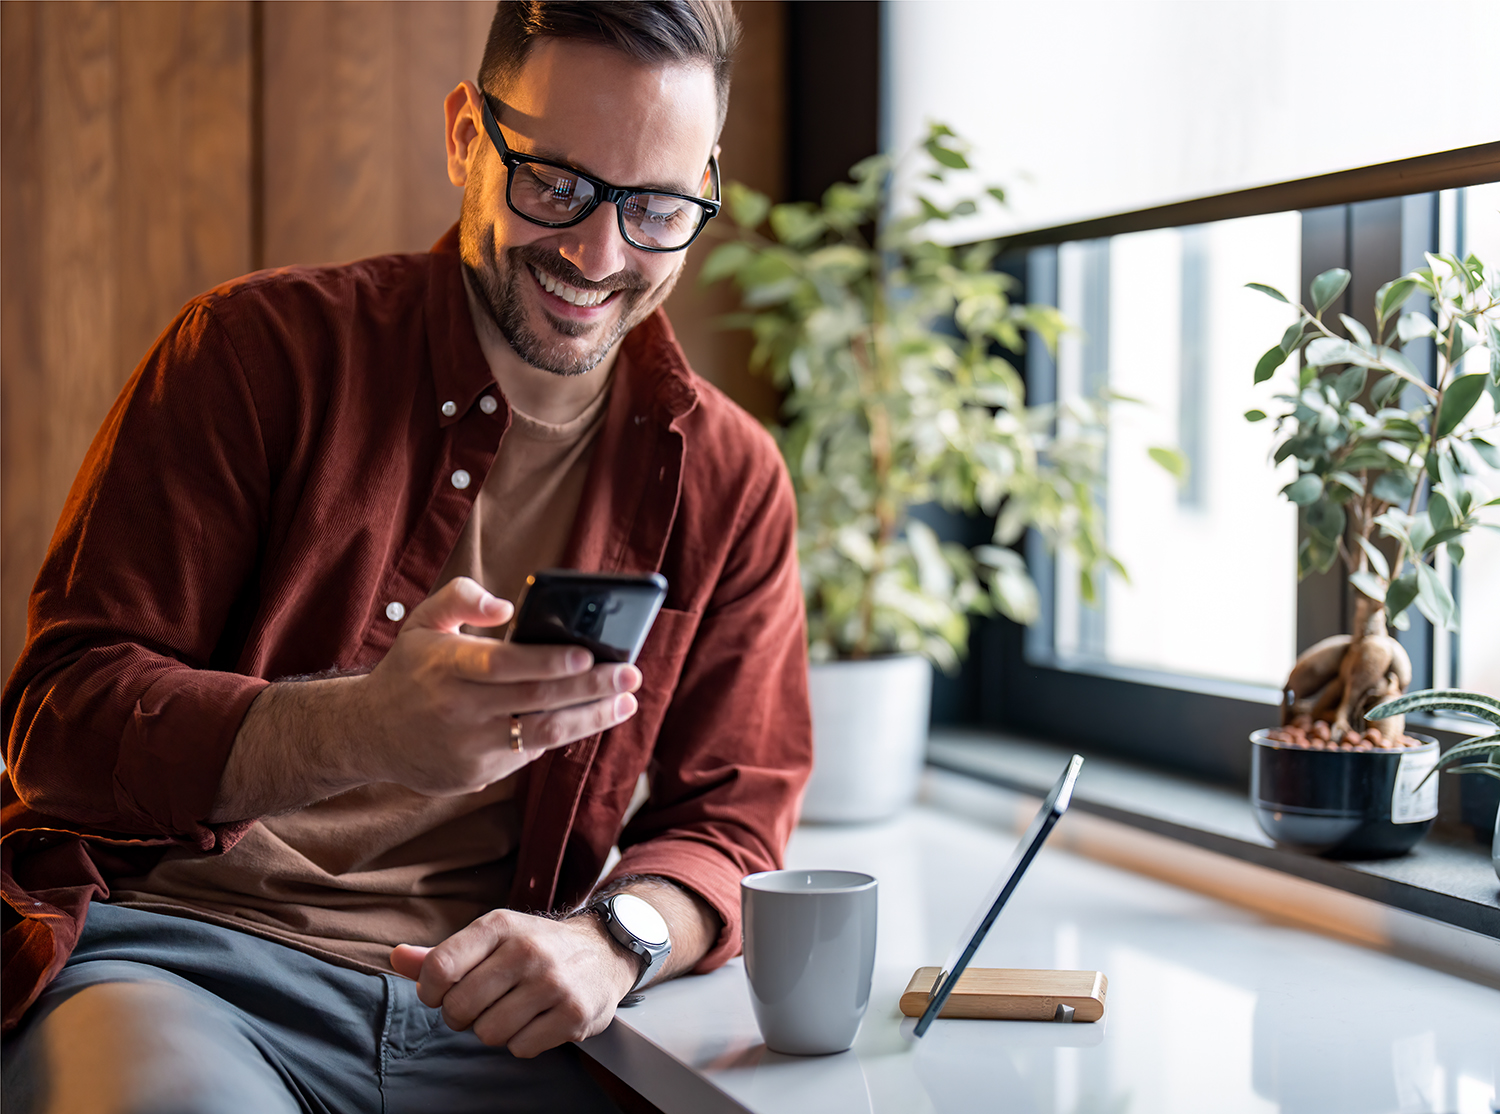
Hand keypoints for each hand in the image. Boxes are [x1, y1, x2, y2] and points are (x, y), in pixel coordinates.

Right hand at [354, 577, 641, 794]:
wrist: (369, 734)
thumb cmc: (410, 670)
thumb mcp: (422, 622)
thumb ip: (460, 598)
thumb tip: (506, 605)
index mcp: (446, 666)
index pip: (503, 664)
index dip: (547, 662)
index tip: (587, 655)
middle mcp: (458, 709)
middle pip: (535, 701)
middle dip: (590, 689)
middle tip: (630, 674)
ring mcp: (468, 747)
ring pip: (541, 734)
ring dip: (590, 718)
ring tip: (626, 702)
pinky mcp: (477, 774)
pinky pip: (529, 755)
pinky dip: (562, 735)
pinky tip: (591, 717)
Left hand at [389, 910, 638, 1056]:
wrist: (605, 949)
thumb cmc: (535, 946)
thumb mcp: (492, 937)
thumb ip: (443, 953)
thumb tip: (396, 958)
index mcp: (500, 925)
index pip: (439, 967)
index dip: (430, 992)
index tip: (442, 993)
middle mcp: (527, 950)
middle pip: (459, 1008)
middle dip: (462, 1015)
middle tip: (480, 1006)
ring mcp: (553, 983)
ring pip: (488, 1034)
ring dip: (494, 1030)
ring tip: (511, 1011)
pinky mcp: (574, 1014)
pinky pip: (521, 1048)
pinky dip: (522, 1042)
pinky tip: (536, 1020)